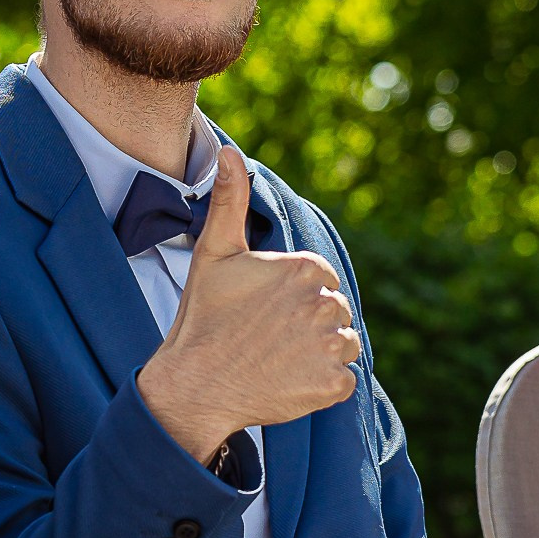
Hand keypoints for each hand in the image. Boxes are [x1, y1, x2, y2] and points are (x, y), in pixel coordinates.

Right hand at [135, 146, 360, 462]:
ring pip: (344, 344)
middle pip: (335, 311)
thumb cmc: (204, 318)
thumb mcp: (214, 253)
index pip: (321, 279)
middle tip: (268, 337)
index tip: (265, 311)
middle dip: (309, 323)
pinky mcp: (333, 384)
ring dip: (320, 353)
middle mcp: (325, 302)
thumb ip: (230, 201)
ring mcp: (331, 345)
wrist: (194, 385)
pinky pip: (344, 380)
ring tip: (279, 359)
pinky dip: (322, 384)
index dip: (294, 296)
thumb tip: (229, 151)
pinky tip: (289, 381)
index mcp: (305, 267)